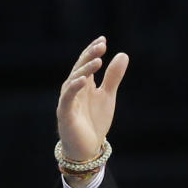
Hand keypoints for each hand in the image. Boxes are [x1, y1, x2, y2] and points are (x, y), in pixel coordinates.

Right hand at [56, 36, 128, 160]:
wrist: (87, 148)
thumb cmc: (94, 121)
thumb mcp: (108, 96)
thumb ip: (113, 77)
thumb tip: (123, 54)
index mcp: (83, 84)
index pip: (86, 63)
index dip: (93, 51)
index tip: (103, 40)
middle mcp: (72, 89)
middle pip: (79, 68)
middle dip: (90, 56)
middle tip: (101, 45)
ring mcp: (67, 101)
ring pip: (73, 81)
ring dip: (85, 70)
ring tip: (98, 60)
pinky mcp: (65, 114)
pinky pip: (68, 99)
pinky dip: (74, 88)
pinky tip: (83, 80)